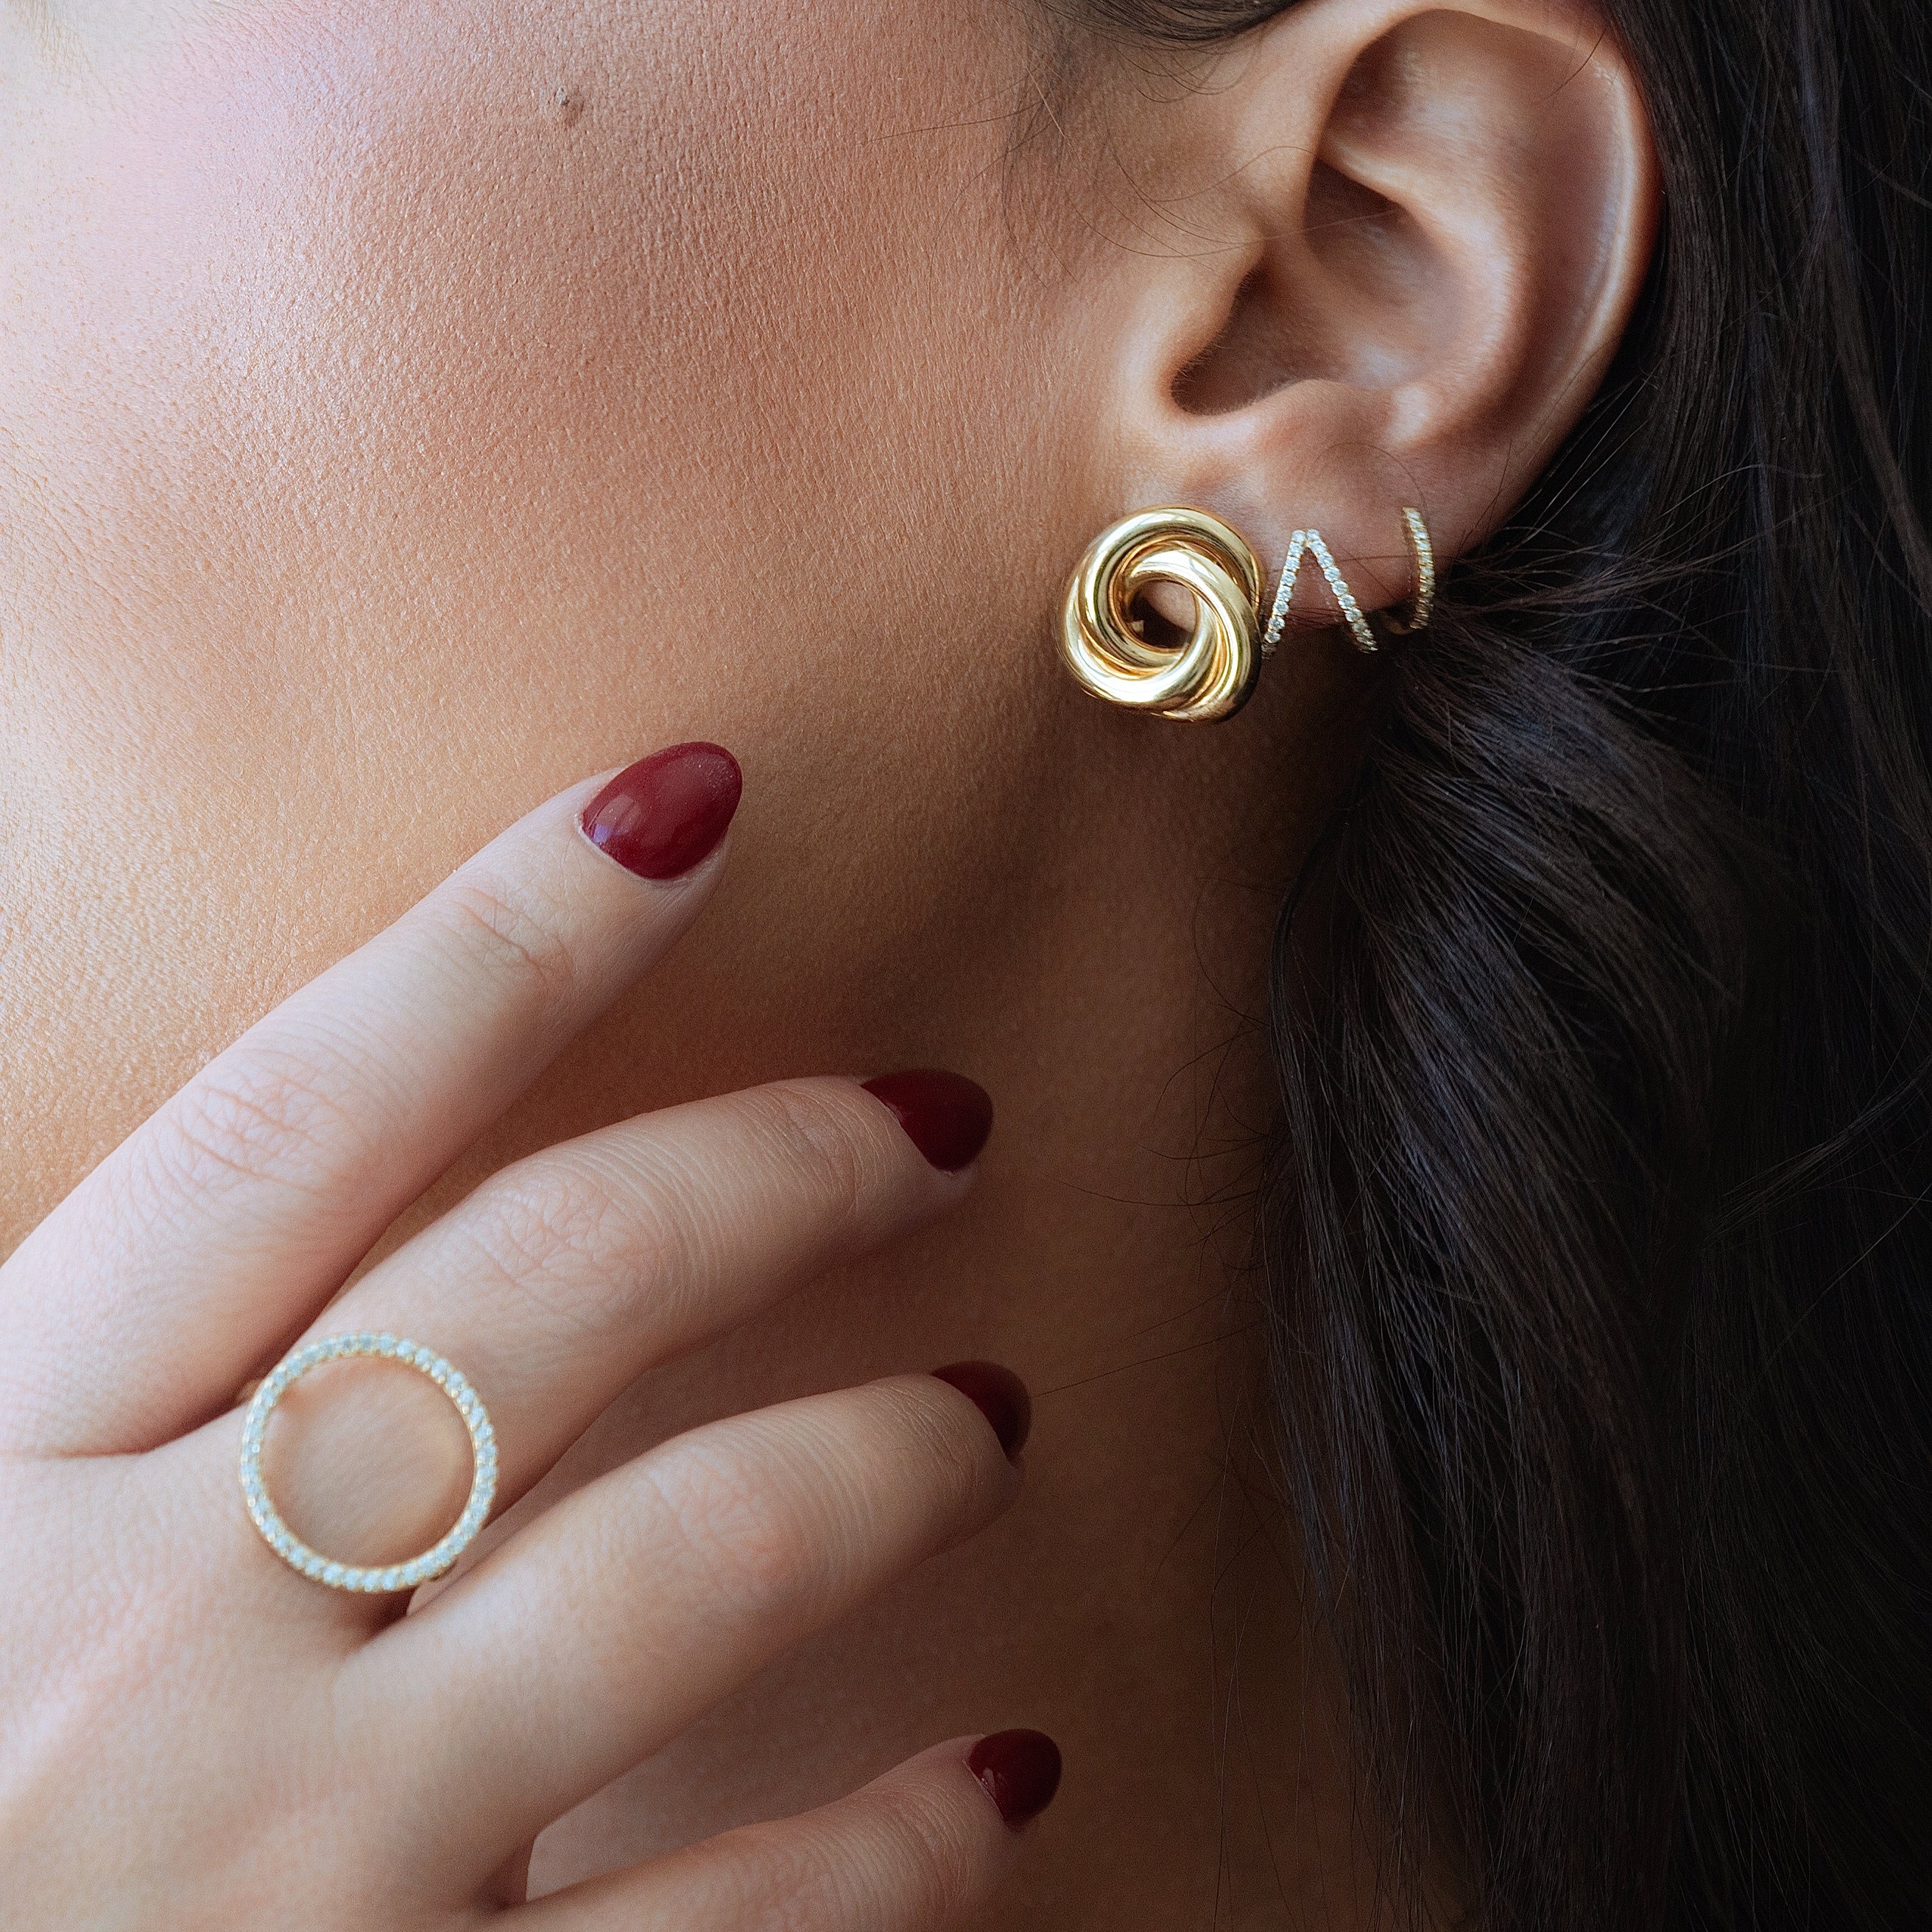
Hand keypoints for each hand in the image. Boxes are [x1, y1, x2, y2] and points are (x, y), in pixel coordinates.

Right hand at [0, 744, 1058, 1928]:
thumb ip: (61, 1365)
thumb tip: (227, 1214)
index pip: (301, 1115)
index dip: (509, 930)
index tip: (691, 799)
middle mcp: (143, 1643)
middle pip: (554, 1292)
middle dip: (783, 1171)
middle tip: (938, 1128)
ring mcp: (300, 1871)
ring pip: (690, 1570)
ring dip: (883, 1462)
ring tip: (987, 1414)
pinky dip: (897, 1849)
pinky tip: (1002, 1781)